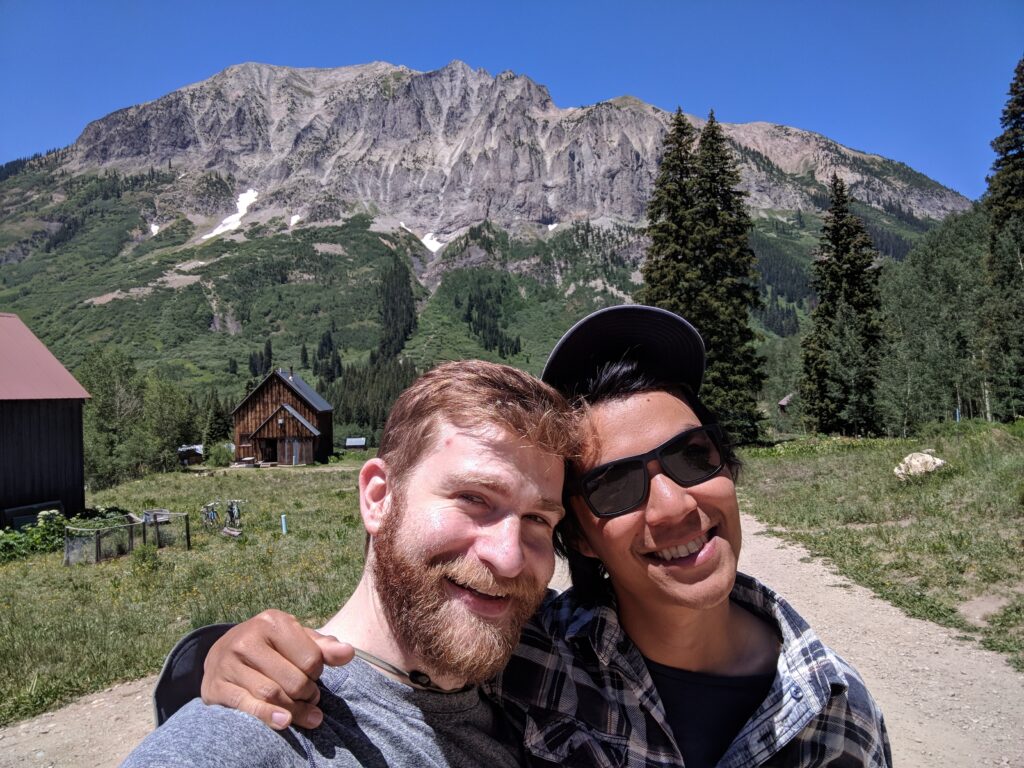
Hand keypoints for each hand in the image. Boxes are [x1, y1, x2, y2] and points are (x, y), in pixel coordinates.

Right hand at [200, 609, 353, 729]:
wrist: (222, 653)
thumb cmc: (269, 647)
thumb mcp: (295, 640)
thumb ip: (322, 647)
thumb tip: (349, 653)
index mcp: (272, 621)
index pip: (310, 658)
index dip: (318, 674)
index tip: (314, 678)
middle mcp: (248, 638)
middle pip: (293, 680)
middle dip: (308, 695)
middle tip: (311, 699)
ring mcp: (229, 662)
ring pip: (272, 694)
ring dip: (295, 710)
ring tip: (305, 714)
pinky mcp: (216, 686)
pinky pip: (248, 705)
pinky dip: (269, 717)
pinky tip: (285, 722)